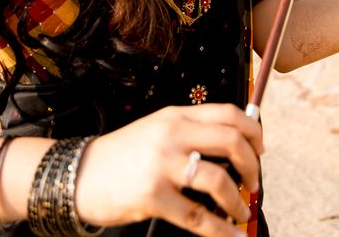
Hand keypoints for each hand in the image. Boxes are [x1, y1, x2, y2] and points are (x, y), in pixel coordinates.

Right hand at [74, 103, 263, 236]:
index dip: (253, 131)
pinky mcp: (153, 197)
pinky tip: (230, 235)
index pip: (229, 113)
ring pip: (219, 180)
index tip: (260, 149)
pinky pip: (197, 216)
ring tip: (241, 210)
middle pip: (231, 142)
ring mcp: (162, 165)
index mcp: (176, 116)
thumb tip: (232, 145)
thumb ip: (189, 133)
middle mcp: (172, 135)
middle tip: (254, 183)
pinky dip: (220, 230)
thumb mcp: (156, 130)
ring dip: (238, 200)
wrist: (78, 174)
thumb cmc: (121, 156)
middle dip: (253, 167)